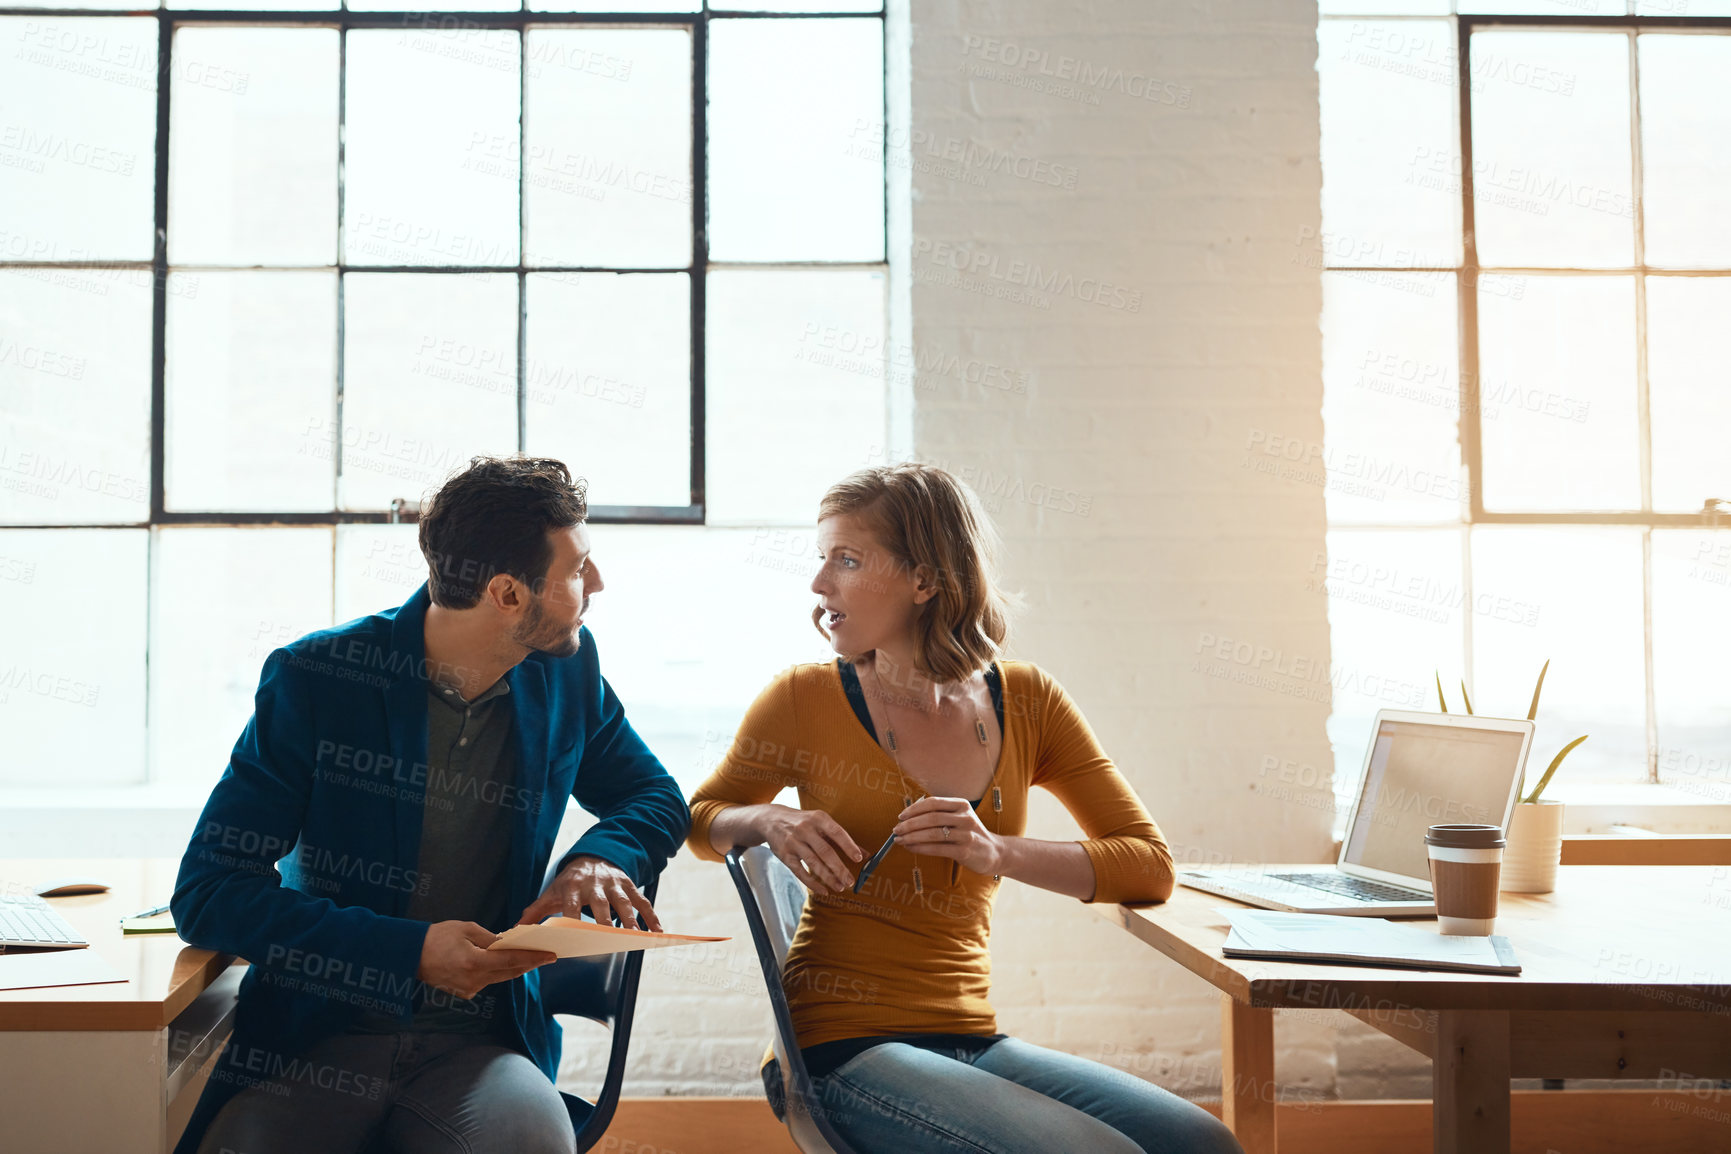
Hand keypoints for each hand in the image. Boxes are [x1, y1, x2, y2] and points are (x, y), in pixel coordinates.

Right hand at [417, 920, 556, 1000]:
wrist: (411, 955)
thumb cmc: (437, 937)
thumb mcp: (467, 930)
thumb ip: (491, 939)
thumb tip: (509, 944)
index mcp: (475, 962)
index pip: (512, 960)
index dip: (534, 958)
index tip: (550, 955)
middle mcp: (474, 980)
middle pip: (510, 972)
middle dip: (529, 963)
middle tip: (547, 955)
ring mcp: (469, 989)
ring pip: (500, 978)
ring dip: (515, 968)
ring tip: (532, 958)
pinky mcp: (465, 992)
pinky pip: (488, 981)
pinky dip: (498, 972)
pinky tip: (507, 963)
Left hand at [517, 855, 661, 931]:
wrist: (592, 856)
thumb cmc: (569, 882)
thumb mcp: (551, 893)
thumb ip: (534, 912)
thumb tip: (514, 931)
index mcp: (573, 887)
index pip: (572, 905)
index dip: (573, 919)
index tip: (574, 937)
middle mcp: (595, 884)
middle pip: (601, 904)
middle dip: (605, 922)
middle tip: (609, 941)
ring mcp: (614, 884)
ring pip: (623, 902)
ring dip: (630, 920)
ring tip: (636, 938)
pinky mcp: (629, 884)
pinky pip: (641, 900)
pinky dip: (650, 916)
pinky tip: (656, 931)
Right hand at [763, 805, 862, 894]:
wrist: (771, 819)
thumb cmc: (803, 822)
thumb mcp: (821, 824)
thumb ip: (842, 839)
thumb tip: (866, 854)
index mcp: (818, 818)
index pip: (836, 832)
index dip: (848, 845)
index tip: (858, 858)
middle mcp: (805, 829)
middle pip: (825, 851)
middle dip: (839, 868)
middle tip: (850, 881)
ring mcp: (793, 842)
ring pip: (813, 863)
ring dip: (828, 877)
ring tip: (840, 887)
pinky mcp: (784, 855)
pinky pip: (800, 872)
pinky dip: (812, 883)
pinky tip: (823, 890)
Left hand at [893, 797, 1002, 877]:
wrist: (994, 852)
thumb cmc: (969, 834)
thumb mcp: (958, 818)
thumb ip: (939, 815)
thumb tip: (908, 817)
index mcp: (961, 805)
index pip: (933, 803)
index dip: (914, 809)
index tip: (900, 816)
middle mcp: (965, 817)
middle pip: (931, 818)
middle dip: (910, 824)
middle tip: (896, 830)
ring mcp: (966, 834)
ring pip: (932, 833)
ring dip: (912, 837)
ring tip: (900, 840)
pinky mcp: (964, 851)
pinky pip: (937, 848)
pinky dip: (920, 848)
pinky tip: (911, 848)